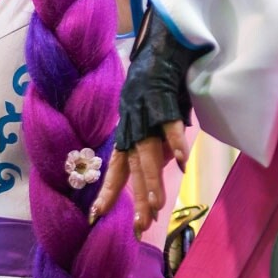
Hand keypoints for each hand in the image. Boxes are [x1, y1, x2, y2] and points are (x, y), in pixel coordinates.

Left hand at [89, 13, 203, 235]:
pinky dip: (176, 144)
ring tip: (155, 206)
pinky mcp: (164, 102)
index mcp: (127, 134)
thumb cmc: (156, 89)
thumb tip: (163, 169)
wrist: (160, 50)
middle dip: (135, 199)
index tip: (95, 217)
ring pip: (148, 153)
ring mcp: (147, 116)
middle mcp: (132, 128)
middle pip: (133, 170)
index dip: (107, 193)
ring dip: (151, 181)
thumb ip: (153, 145)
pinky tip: (181, 164)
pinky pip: (170, 127)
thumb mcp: (148, 122)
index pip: (114, 170)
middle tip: (139, 227)